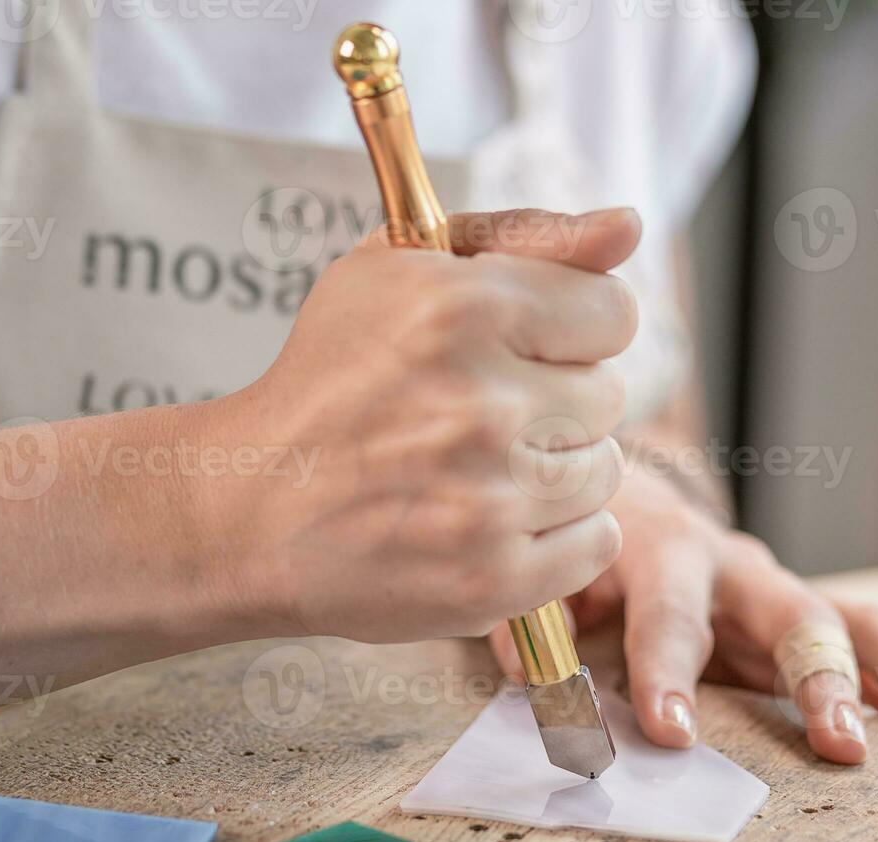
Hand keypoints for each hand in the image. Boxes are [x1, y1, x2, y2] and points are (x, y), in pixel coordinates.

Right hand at [215, 209, 639, 641]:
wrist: (249, 507)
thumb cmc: (327, 378)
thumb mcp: (397, 269)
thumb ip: (525, 236)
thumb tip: (628, 225)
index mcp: (465, 310)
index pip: (614, 314)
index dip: (567, 331)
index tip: (518, 350)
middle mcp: (484, 405)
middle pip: (610, 396)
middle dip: (553, 402)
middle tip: (473, 417)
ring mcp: (490, 500)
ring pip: (605, 472)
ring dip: (553, 471)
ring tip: (473, 472)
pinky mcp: (493, 580)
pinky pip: (597, 543)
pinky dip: (556, 537)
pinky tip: (490, 521)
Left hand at [488, 468, 877, 763]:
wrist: (617, 492)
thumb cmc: (578, 549)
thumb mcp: (545, 575)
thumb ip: (535, 622)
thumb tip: (536, 678)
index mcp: (660, 550)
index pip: (667, 615)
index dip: (665, 673)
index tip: (670, 732)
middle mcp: (732, 567)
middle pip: (789, 612)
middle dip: (817, 678)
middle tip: (841, 744)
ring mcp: (773, 590)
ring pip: (853, 619)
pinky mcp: (797, 616)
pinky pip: (868, 639)